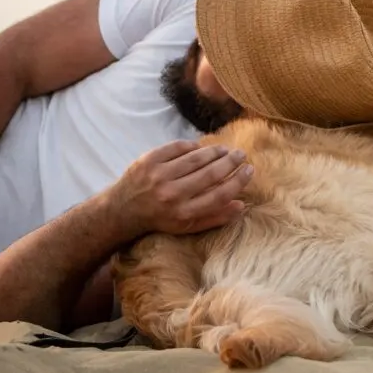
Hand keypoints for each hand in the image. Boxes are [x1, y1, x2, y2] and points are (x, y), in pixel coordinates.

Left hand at [110, 141, 253, 235]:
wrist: (122, 209)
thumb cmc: (160, 218)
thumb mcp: (187, 226)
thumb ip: (214, 217)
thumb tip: (241, 205)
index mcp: (184, 213)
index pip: (219, 195)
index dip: (238, 182)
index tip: (249, 171)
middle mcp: (172, 194)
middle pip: (211, 174)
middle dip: (231, 162)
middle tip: (241, 155)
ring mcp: (160, 175)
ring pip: (196, 158)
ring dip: (215, 151)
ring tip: (226, 149)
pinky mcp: (149, 160)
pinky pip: (178, 148)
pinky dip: (192, 146)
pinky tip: (201, 147)